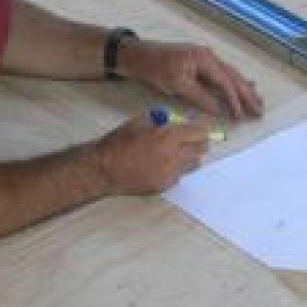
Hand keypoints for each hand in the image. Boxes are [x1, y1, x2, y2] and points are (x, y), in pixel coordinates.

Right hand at [92, 113, 213, 193]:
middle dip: (199, 142)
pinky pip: (179, 175)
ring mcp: (169, 173)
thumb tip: (177, 120)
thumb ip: (161, 121)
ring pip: (194, 164)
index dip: (202, 128)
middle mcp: (173, 156)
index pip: (199, 132)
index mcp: (167, 137)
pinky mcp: (164, 186)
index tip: (203, 127)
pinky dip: (177, 169)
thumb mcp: (139, 122)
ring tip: (179, 152)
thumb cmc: (119, 142)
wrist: (104, 169)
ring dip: (190, 156)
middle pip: (201, 149)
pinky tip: (163, 164)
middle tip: (194, 139)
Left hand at [123, 40, 264, 120]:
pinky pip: (222, 75)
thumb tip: (218, 109)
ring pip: (230, 76)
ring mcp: (206, 59)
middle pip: (233, 77)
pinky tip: (243, 86)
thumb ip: (199, 96)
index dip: (235, 100)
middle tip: (260, 110)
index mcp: (205, 59)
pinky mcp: (201, 64)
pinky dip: (233, 83)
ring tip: (258, 101)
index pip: (225, 82)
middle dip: (247, 95)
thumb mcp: (176, 84)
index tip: (241, 116)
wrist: (139, 55)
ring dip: (244, 89)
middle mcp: (209, 57)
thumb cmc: (155, 68)